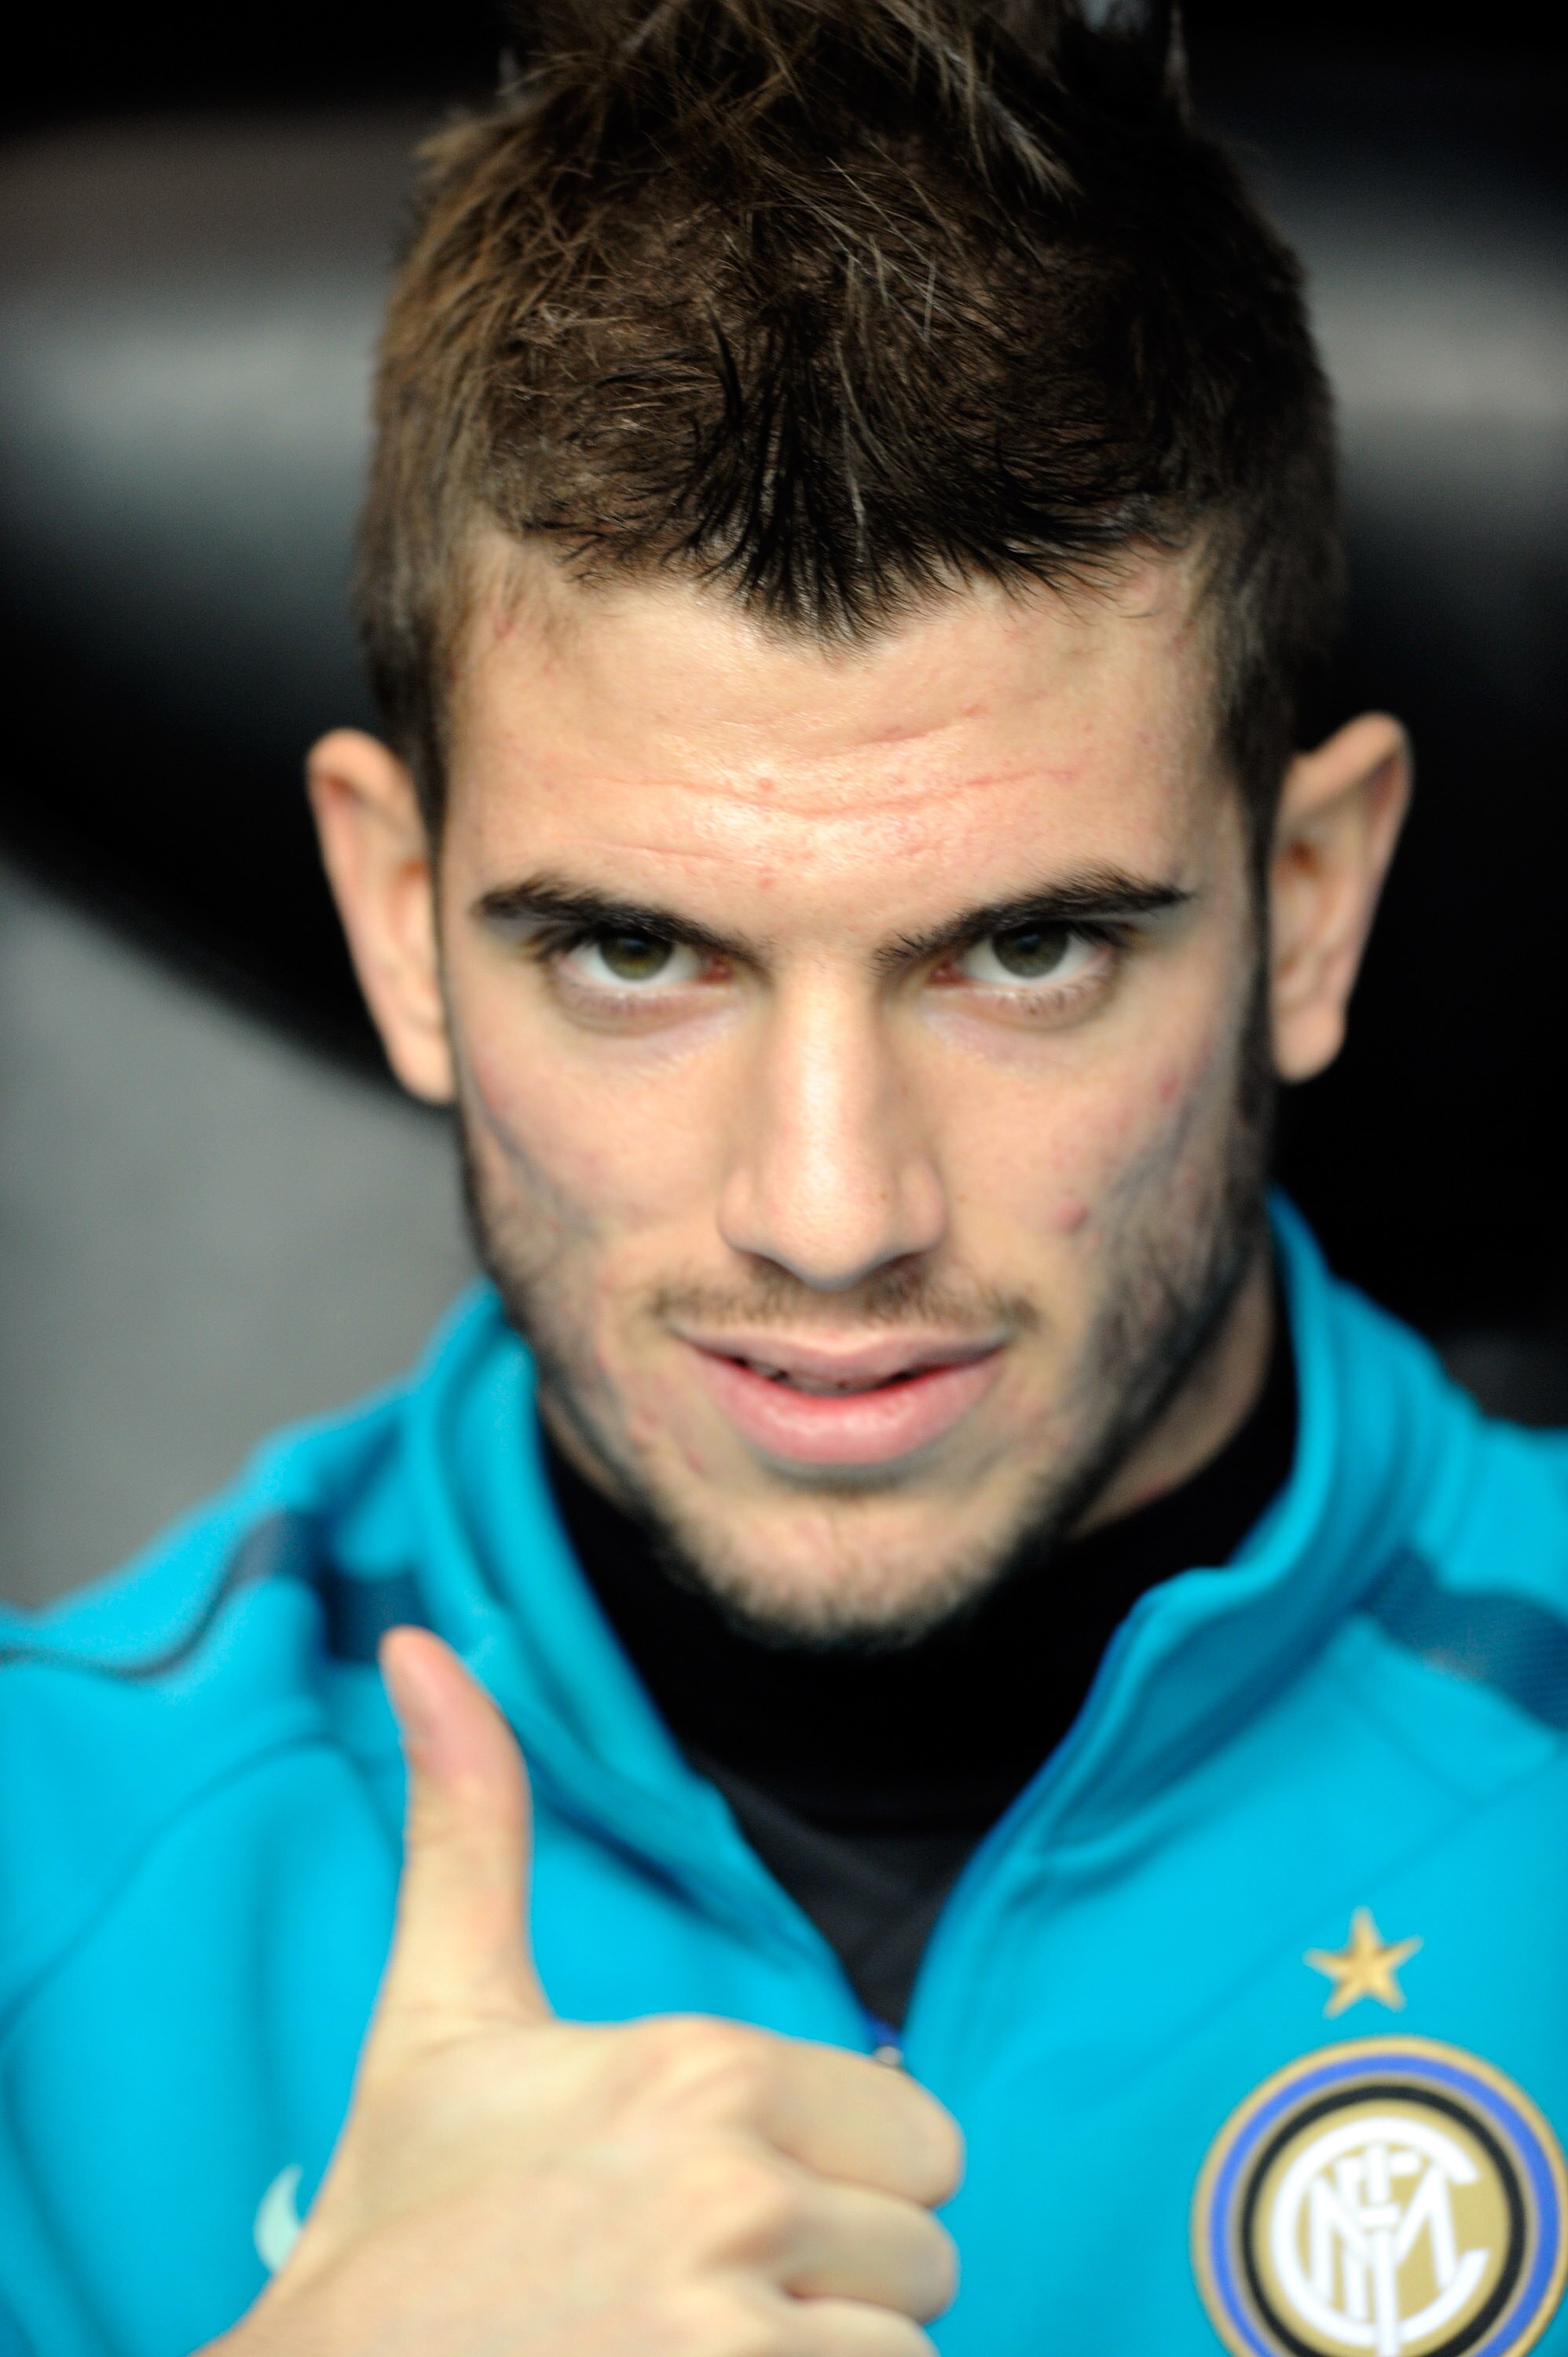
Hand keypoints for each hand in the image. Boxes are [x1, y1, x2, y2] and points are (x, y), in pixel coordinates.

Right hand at [209, 1628, 961, 2355]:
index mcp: (699, 2074)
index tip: (730, 2205)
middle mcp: (736, 2193)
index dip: (841, 2179)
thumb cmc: (398, 2219)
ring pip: (903, 2350)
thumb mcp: (442, 2016)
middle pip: (924, 2251)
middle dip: (839, 2278)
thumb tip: (422, 1646)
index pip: (920, 2138)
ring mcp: (736, 2334)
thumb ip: (471, 1828)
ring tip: (691, 2349)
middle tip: (703, 2294)